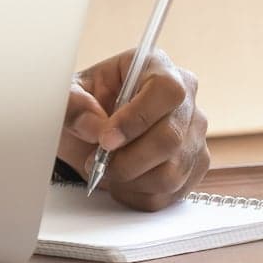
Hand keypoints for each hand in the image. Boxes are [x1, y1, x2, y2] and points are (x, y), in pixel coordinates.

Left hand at [59, 48, 209, 210]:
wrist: (92, 130)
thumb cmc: (85, 105)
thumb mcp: (67, 95)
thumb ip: (73, 105)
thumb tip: (94, 127)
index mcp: (156, 67)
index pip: (166, 91)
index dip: (137, 119)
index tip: (106, 140)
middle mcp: (185, 99)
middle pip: (171, 138)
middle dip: (128, 159)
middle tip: (97, 163)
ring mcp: (194, 134)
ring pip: (173, 171)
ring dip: (132, 180)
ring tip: (106, 172)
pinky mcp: (195, 165)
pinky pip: (173, 192)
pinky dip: (141, 195)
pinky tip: (121, 184)